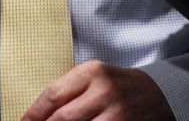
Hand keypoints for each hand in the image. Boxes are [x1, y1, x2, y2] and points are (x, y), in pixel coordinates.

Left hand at [20, 62, 170, 120]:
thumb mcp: (93, 77)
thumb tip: (37, 114)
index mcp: (91, 72)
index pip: (53, 94)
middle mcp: (103, 91)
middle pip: (62, 117)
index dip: (33, 113)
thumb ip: (69, 90)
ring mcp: (114, 112)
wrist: (154, 93)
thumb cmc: (115, 85)